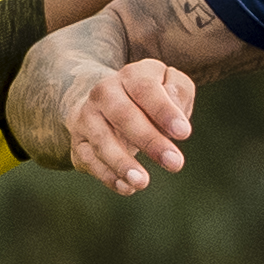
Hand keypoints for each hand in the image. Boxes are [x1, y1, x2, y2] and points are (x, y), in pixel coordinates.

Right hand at [55, 58, 195, 196]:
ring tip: (143, 182)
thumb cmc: (148, 98)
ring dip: (122, 162)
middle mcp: (105, 93)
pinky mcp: (79, 143)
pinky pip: (90, 161)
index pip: (146, 89)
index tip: (184, 133)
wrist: (102, 102)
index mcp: (131, 76)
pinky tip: (127, 187)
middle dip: (150, 140)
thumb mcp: (168, 84)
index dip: (164, 110)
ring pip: (102, 140)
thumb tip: (177, 113)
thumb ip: (179, 91)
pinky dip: (107, 176)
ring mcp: (88, 118)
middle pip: (124, 115)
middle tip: (175, 163)